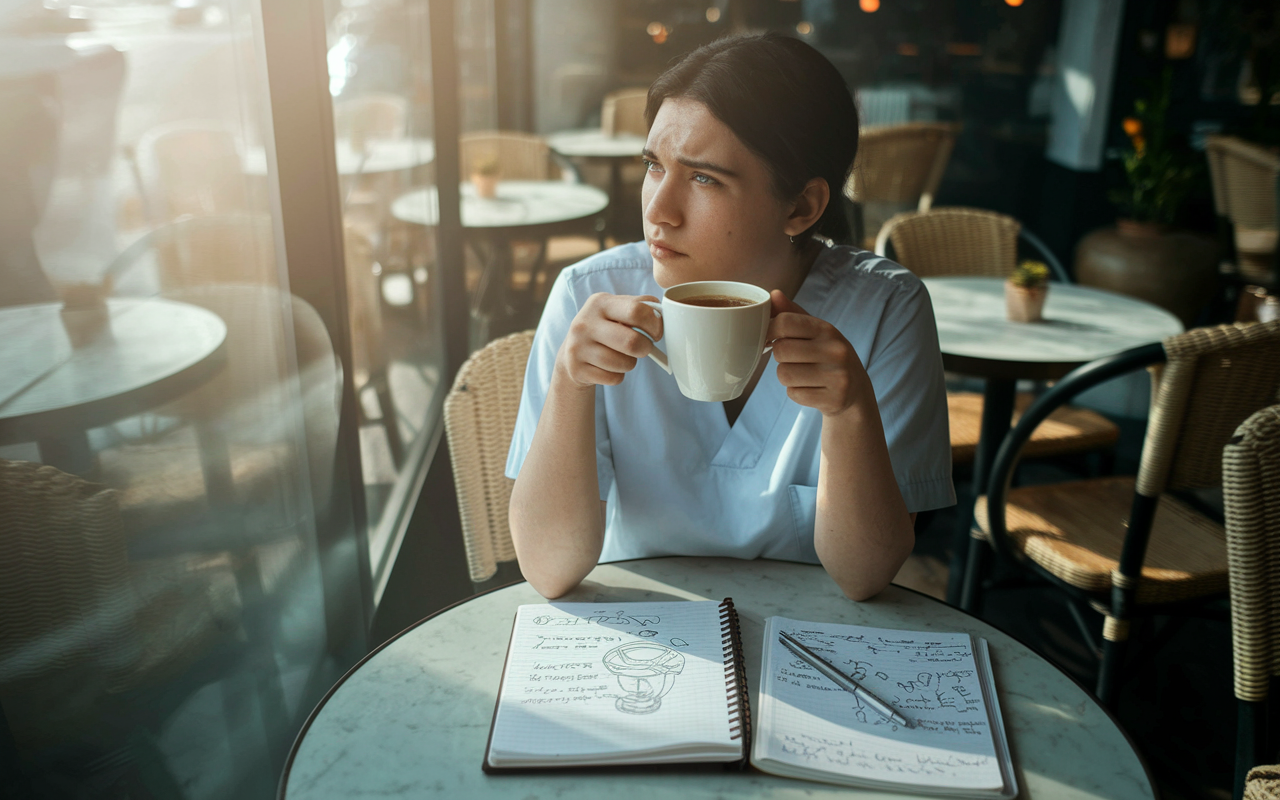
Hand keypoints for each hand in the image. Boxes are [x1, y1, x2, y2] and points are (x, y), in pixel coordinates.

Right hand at [556, 293, 661, 388]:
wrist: (572, 354)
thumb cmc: (605, 330)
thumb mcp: (616, 311)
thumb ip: (639, 307)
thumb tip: (661, 316)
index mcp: (599, 302)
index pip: (637, 310)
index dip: (654, 324)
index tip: (656, 332)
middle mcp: (585, 323)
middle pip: (632, 341)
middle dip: (645, 348)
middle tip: (644, 348)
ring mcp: (578, 347)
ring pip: (624, 363)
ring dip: (630, 363)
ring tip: (622, 357)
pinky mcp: (577, 370)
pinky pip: (614, 378)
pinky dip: (618, 376)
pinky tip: (609, 368)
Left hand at [768, 290, 871, 415]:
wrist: (855, 391)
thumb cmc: (827, 356)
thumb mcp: (815, 332)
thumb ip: (792, 313)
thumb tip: (773, 294)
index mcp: (827, 330)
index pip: (784, 322)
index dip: (768, 330)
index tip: (768, 337)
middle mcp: (835, 350)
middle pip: (780, 350)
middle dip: (779, 356)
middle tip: (792, 359)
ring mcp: (836, 376)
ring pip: (784, 374)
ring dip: (786, 376)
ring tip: (802, 374)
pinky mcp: (833, 399)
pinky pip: (794, 394)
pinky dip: (796, 392)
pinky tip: (811, 388)